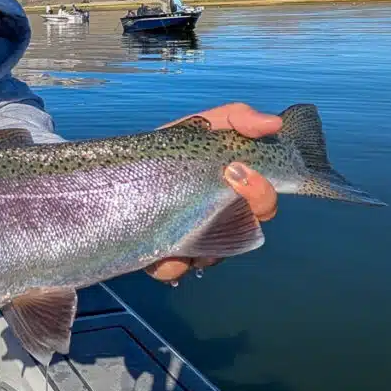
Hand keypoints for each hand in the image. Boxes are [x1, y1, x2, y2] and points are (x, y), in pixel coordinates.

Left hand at [145, 103, 281, 283]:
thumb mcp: (199, 126)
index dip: (261, 194)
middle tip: (210, 196)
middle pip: (245, 233)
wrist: (116, 170)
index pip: (263, 202)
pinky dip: (169, 263)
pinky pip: (176, 271)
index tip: (238, 171)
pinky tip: (159, 248)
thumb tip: (273, 123)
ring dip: (201, 243)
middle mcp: (220, 221)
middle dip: (234, 220)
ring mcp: (194, 241)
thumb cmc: (166, 148)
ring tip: (179, 224)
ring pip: (213, 257)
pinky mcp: (165, 258)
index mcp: (233, 192)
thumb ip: (237, 119)